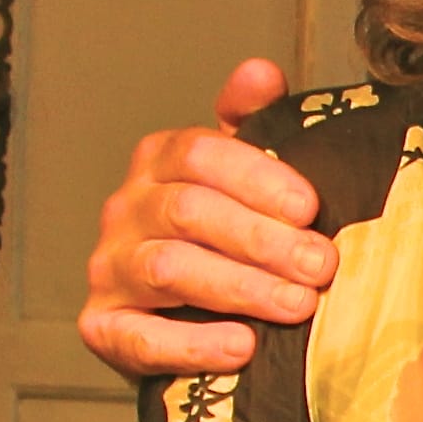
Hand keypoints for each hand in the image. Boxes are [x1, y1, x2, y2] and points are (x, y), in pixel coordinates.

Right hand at [76, 58, 336, 379]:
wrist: (186, 317)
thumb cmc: (227, 238)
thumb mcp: (246, 176)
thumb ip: (257, 124)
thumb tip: (260, 73)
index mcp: (159, 161)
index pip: (200, 152)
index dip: (257, 177)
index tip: (310, 207)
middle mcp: (125, 208)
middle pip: (188, 210)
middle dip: (262, 238)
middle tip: (320, 264)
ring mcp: (109, 268)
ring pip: (169, 268)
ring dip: (240, 287)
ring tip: (299, 305)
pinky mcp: (103, 327)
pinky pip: (140, 338)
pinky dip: (194, 345)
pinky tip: (243, 348)